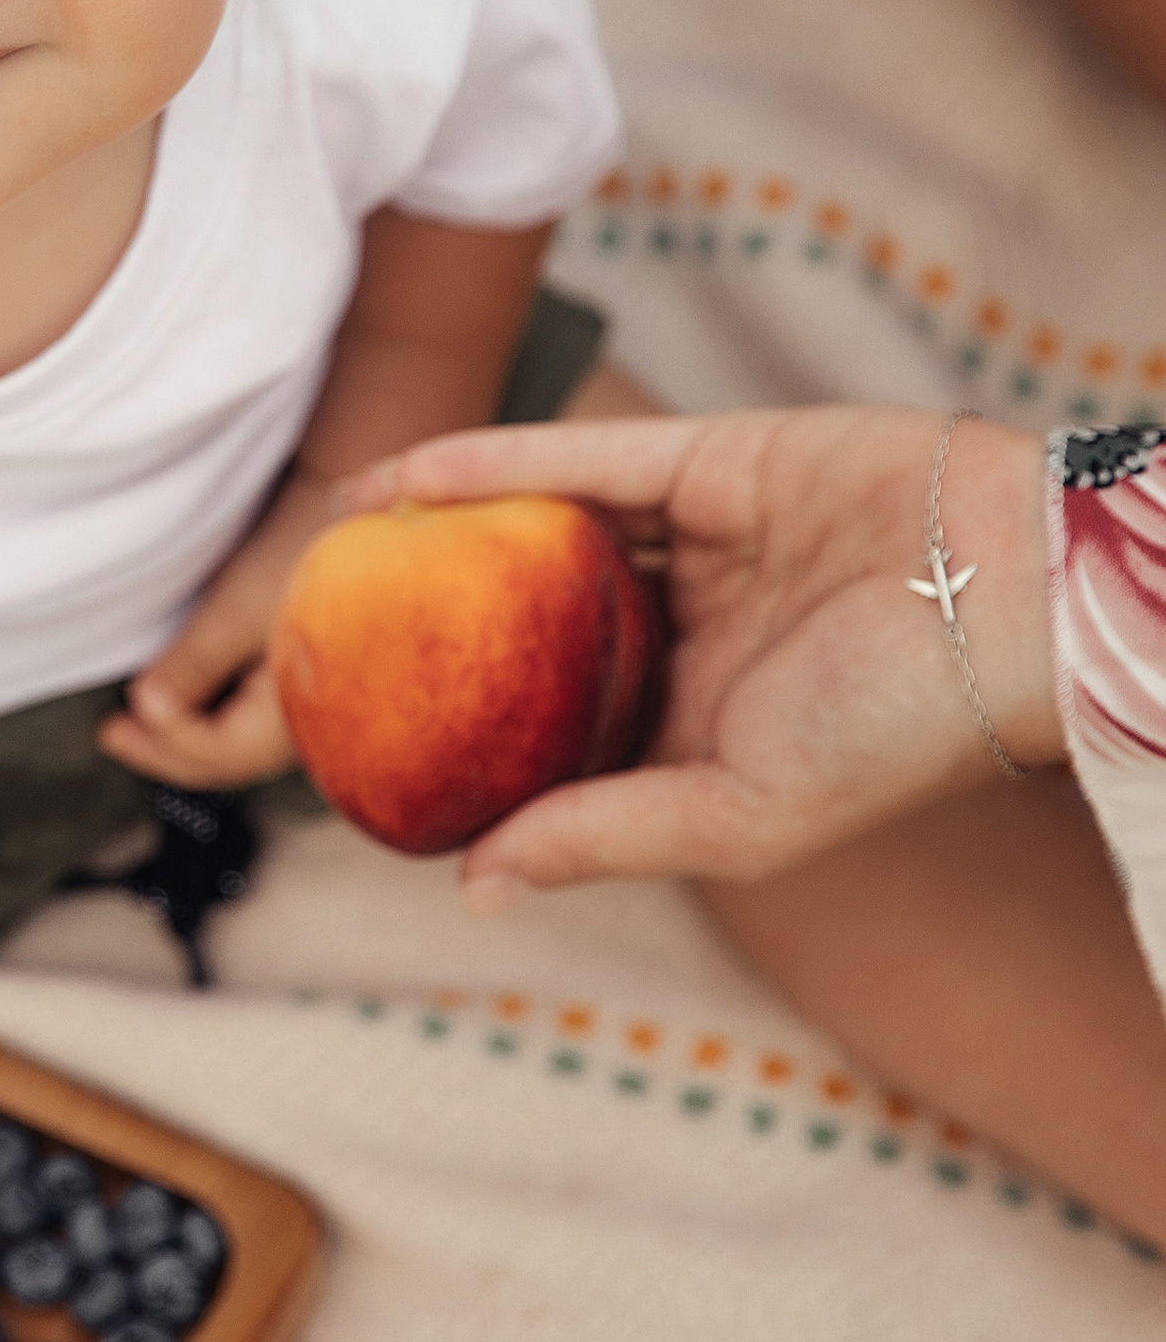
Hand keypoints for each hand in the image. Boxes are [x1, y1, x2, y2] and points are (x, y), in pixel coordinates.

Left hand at [99, 470, 331, 789]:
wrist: (348, 500)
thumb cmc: (299, 548)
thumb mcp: (238, 608)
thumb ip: (194, 665)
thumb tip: (146, 707)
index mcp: (306, 712)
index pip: (222, 753)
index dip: (167, 738)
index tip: (123, 713)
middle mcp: (316, 720)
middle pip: (231, 758)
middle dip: (168, 750)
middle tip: (112, 735)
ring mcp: (313, 703)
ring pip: (240, 743)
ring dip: (187, 736)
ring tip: (136, 726)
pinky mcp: (307, 678)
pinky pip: (252, 720)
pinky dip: (211, 717)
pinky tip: (183, 704)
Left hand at [341, 409, 1058, 906]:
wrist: (1016, 596)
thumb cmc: (895, 728)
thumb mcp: (739, 812)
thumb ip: (603, 836)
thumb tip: (470, 883)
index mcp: (698, 726)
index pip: (561, 734)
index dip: (470, 742)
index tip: (362, 752)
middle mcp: (687, 632)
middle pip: (536, 626)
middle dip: (438, 630)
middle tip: (324, 638)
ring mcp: (693, 542)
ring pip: (544, 531)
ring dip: (443, 530)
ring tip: (336, 543)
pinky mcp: (705, 458)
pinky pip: (577, 459)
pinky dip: (488, 465)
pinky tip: (399, 480)